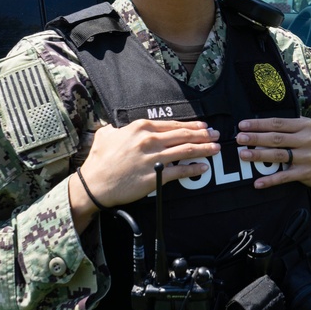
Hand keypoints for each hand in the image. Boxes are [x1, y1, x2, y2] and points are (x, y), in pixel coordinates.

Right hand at [74, 120, 220, 210]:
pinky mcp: (155, 177)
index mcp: (140, 128)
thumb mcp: (106, 135)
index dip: (191, 125)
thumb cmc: (99, 161)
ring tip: (216, 148)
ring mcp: (153, 158)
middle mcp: (149, 140)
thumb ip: (118, 128)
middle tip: (217, 135)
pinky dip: (194, 168)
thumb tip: (120, 127)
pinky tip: (203, 167)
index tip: (203, 126)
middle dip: (204, 135)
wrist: (93, 185)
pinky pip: (180, 171)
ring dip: (204, 148)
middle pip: (184, 135)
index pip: (173, 124)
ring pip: (185, 150)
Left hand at [236, 117, 310, 189]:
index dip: (259, 124)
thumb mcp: (306, 132)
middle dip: (256, 138)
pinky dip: (270, 180)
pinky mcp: (306, 172)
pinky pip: (284, 176)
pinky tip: (257, 183)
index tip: (242, 125)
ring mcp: (307, 156)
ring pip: (278, 155)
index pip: (277, 123)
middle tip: (239, 138)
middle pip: (276, 138)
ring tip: (243, 155)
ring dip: (259, 155)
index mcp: (304, 125)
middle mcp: (307, 139)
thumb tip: (258, 127)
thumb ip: (287, 128)